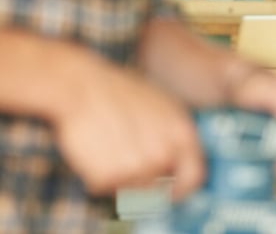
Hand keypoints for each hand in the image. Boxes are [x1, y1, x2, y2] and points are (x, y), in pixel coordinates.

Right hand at [51, 55, 203, 200]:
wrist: (80, 84)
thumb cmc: (117, 92)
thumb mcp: (161, 107)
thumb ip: (173, 137)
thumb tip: (175, 164)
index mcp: (182, 134)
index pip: (193, 177)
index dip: (180, 189)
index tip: (169, 193)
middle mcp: (164, 153)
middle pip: (156, 186)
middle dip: (140, 179)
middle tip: (121, 157)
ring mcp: (138, 166)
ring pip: (129, 189)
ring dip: (116, 176)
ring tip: (105, 145)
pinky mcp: (110, 175)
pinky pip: (103, 186)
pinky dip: (94, 174)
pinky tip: (91, 149)